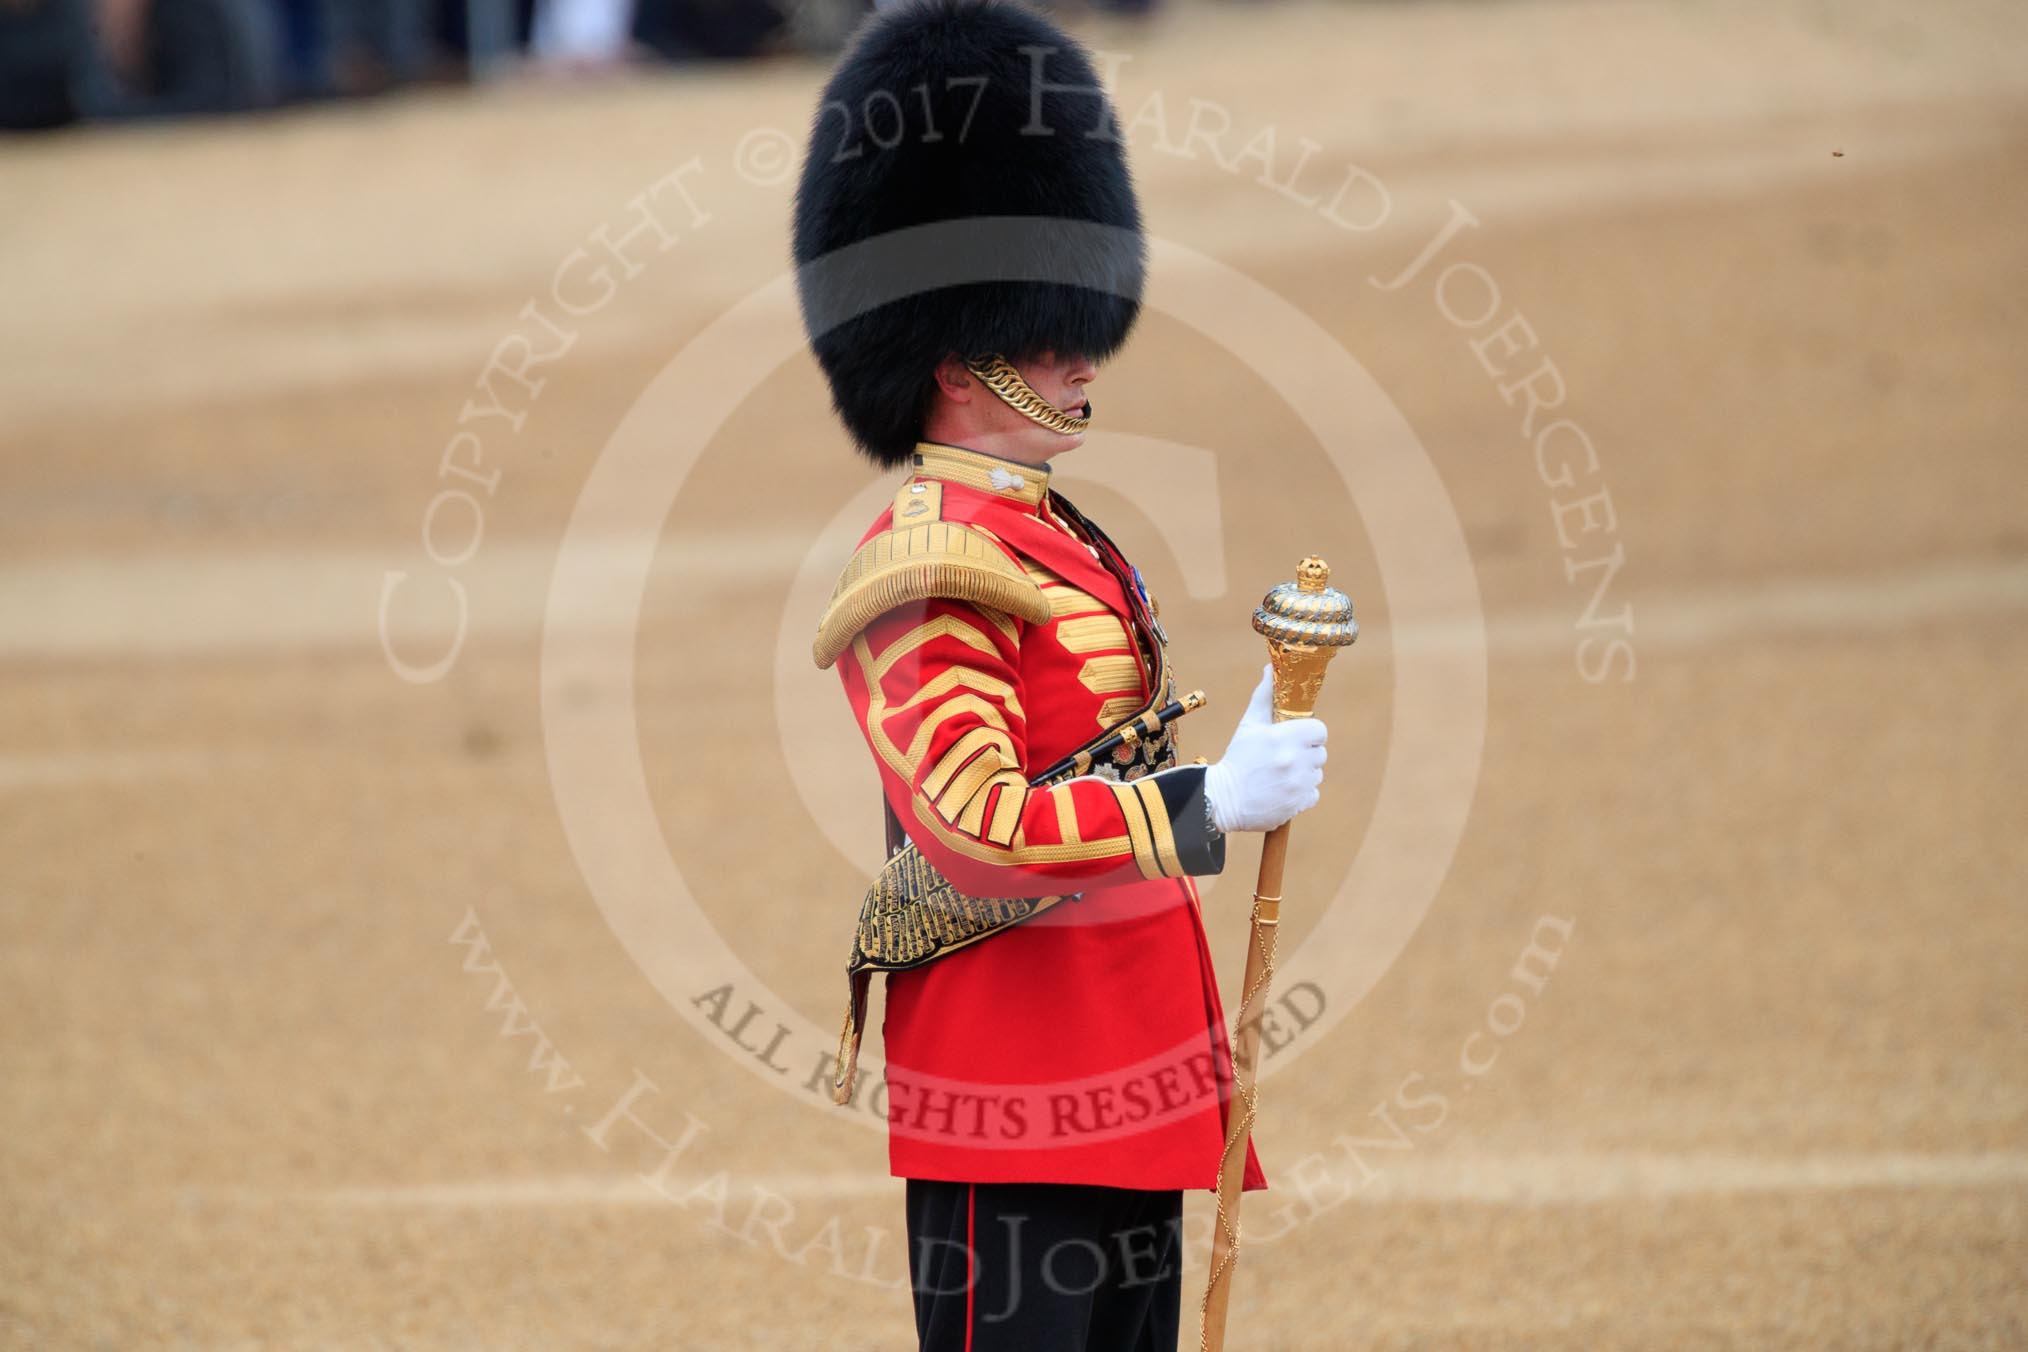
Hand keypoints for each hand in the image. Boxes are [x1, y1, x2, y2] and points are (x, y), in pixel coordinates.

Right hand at [1202, 665, 1328, 832]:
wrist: (1223, 799)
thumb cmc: (1237, 758)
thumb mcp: (1249, 725)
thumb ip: (1265, 696)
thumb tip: (1271, 669)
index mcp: (1284, 737)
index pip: (1319, 730)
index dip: (1309, 733)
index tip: (1295, 737)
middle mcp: (1295, 761)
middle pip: (1320, 753)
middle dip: (1305, 753)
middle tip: (1283, 757)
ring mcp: (1298, 785)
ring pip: (1316, 774)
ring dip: (1303, 773)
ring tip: (1279, 774)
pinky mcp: (1299, 804)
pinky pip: (1312, 794)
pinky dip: (1300, 793)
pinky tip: (1281, 790)